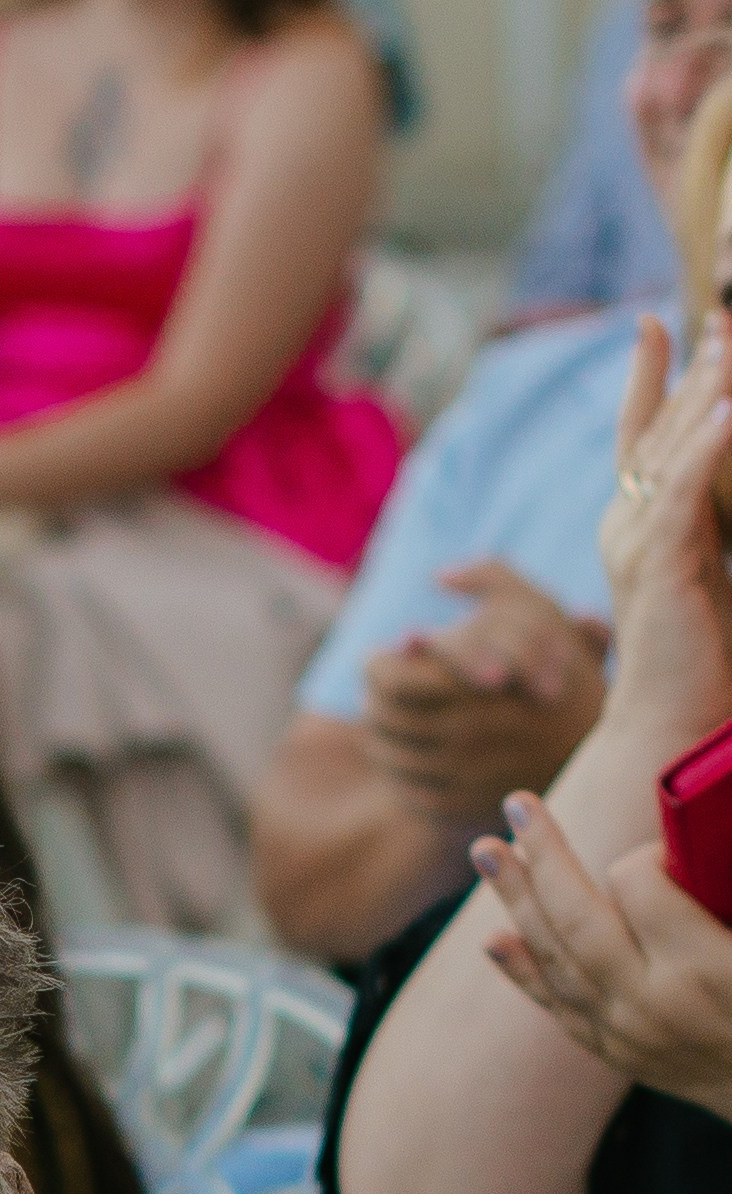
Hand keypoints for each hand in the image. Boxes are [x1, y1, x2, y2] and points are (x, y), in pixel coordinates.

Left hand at [361, 565, 608, 823]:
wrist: (609, 752)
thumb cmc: (567, 670)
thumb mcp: (540, 611)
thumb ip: (491, 579)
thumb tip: (438, 577)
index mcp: (474, 686)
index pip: (389, 680)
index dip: (377, 667)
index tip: (383, 656)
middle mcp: (464, 735)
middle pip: (382, 719)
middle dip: (375, 700)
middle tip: (379, 690)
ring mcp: (461, 778)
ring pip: (390, 758)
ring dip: (382, 738)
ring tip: (389, 721)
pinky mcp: (461, 811)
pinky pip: (408, 794)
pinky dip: (400, 774)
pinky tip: (409, 755)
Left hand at [473, 789, 731, 1118]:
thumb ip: (727, 881)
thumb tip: (698, 841)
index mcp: (702, 966)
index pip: (639, 884)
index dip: (644, 855)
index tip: (662, 850)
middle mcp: (651, 1003)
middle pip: (577, 917)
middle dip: (544, 855)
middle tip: (515, 802)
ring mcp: (626, 1034)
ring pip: (555, 959)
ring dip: (516, 901)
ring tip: (486, 852)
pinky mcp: (617, 1054)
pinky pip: (558, 1008)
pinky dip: (523, 972)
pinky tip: (494, 939)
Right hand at [595, 309, 731, 755]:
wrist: (669, 720)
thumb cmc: (697, 656)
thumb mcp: (710, 564)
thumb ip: (712, 516)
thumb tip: (726, 459)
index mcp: (634, 525)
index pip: (638, 435)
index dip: (646, 377)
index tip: (653, 324)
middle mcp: (625, 526)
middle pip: (659, 430)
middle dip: (694, 370)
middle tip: (723, 319)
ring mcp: (636, 544)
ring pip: (671, 450)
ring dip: (704, 392)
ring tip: (729, 340)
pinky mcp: (657, 566)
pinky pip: (683, 493)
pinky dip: (706, 448)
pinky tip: (727, 412)